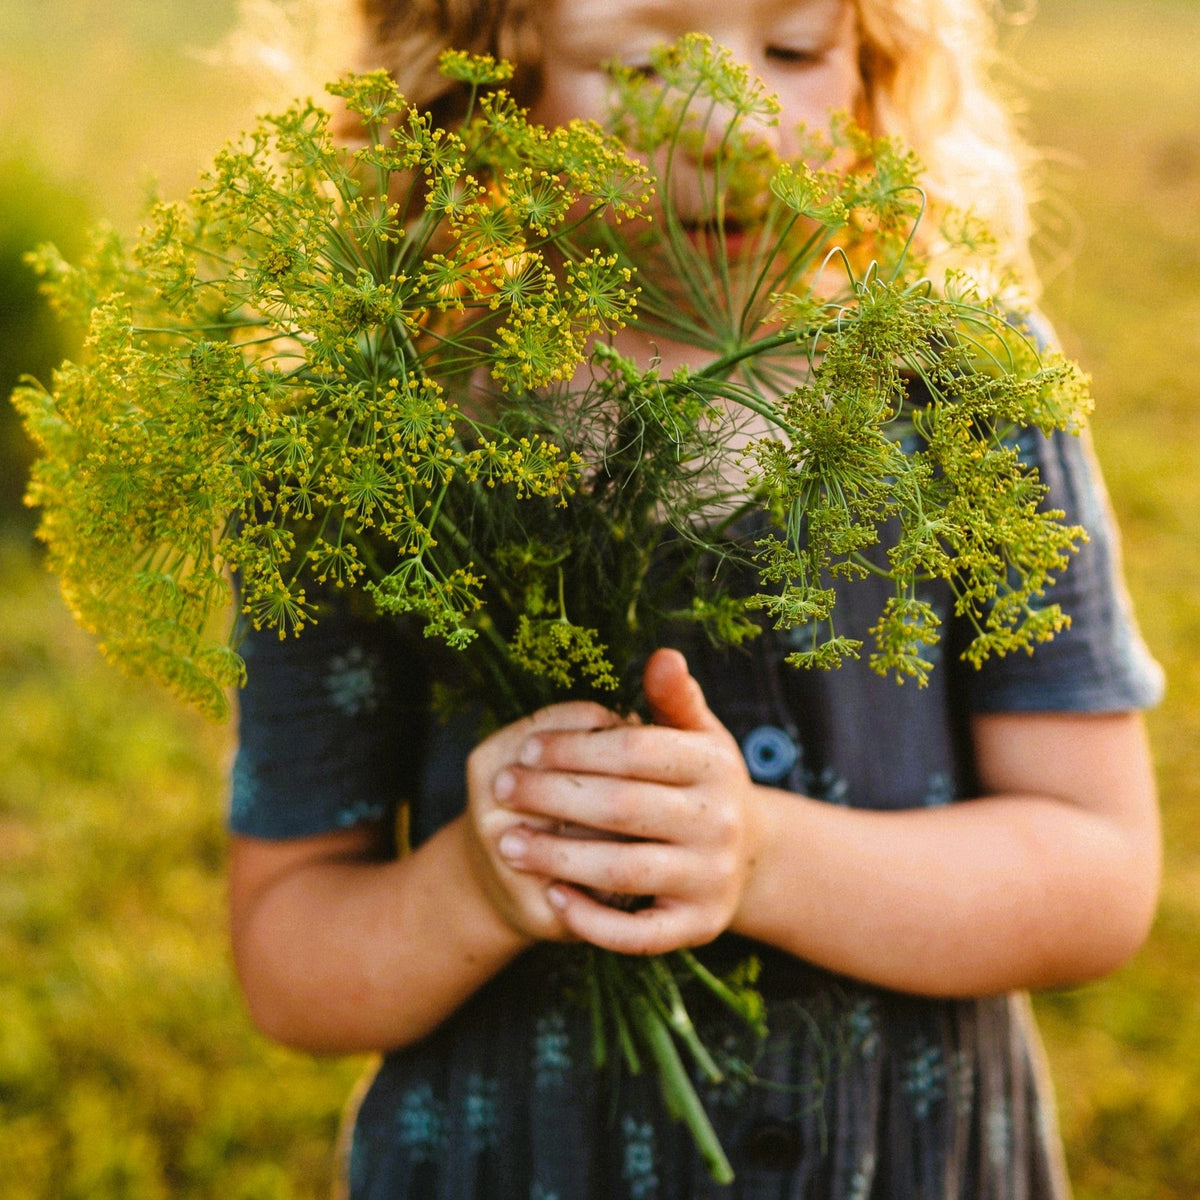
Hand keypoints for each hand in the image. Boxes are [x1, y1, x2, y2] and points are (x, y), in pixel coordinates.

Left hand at [492, 648, 763, 954]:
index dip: (575, 747)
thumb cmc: (700, 781)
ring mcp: (712, 878)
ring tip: (507, 844)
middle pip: (621, 807)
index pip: (634, 749)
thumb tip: (663, 656)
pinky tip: (552, 896)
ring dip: (556, 858)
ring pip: (623, 870)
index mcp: (715, 764)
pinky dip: (593, 920)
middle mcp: (720, 821)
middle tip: (503, 790)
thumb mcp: (696, 734)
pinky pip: (639, 934)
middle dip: (552, 797)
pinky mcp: (701, 926)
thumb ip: (674, 698)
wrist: (749, 856)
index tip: (527, 748)